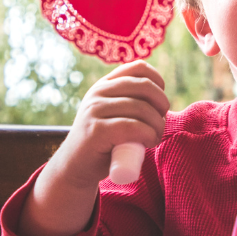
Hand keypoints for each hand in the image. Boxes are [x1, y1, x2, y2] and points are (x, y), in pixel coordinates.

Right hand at [59, 60, 169, 189]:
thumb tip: (161, 101)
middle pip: (144, 86)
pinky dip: (148, 135)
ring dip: (157, 125)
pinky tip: (148, 142)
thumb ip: (128, 102)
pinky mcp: (96, 130)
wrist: (74, 167)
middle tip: (160, 124)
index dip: (158, 82)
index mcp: (104, 85)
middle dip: (161, 105)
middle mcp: (98, 93)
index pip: (139, 67)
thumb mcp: (112, 114)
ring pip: (141, 108)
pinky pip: (133, 127)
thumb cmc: (103, 144)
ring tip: (154, 137)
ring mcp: (95, 110)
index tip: (160, 103)